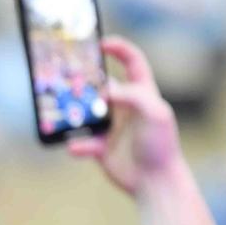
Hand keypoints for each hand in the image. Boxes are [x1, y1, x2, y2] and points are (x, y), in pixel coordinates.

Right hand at [67, 36, 183, 196]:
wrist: (155, 181)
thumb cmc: (161, 144)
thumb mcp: (154, 112)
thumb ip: (131, 96)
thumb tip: (102, 92)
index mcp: (142, 93)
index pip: (133, 62)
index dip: (118, 49)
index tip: (101, 43)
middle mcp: (125, 107)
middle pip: (100, 85)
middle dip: (85, 80)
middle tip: (69, 77)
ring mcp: (111, 127)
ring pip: (85, 112)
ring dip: (73, 112)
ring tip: (64, 111)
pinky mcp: (99, 148)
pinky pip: (81, 142)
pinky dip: (76, 144)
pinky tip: (76, 147)